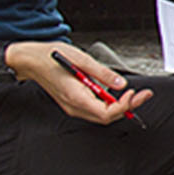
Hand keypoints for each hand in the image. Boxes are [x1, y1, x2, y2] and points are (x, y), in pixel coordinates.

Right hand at [10, 42, 151, 125]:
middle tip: (143, 95)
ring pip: (101, 114)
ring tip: (133, 94)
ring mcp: (73, 106)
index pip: (106, 113)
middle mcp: (74, 106)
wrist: (30, 60)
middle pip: (106, 116)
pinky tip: (116, 94)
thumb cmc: (50, 58)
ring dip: (119, 106)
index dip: (124, 106)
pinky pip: (94, 108)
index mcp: (76, 97)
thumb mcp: (81, 59)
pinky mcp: (73, 102)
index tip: (135, 94)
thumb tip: (120, 84)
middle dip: (127, 107)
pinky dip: (108, 103)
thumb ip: (102, 74)